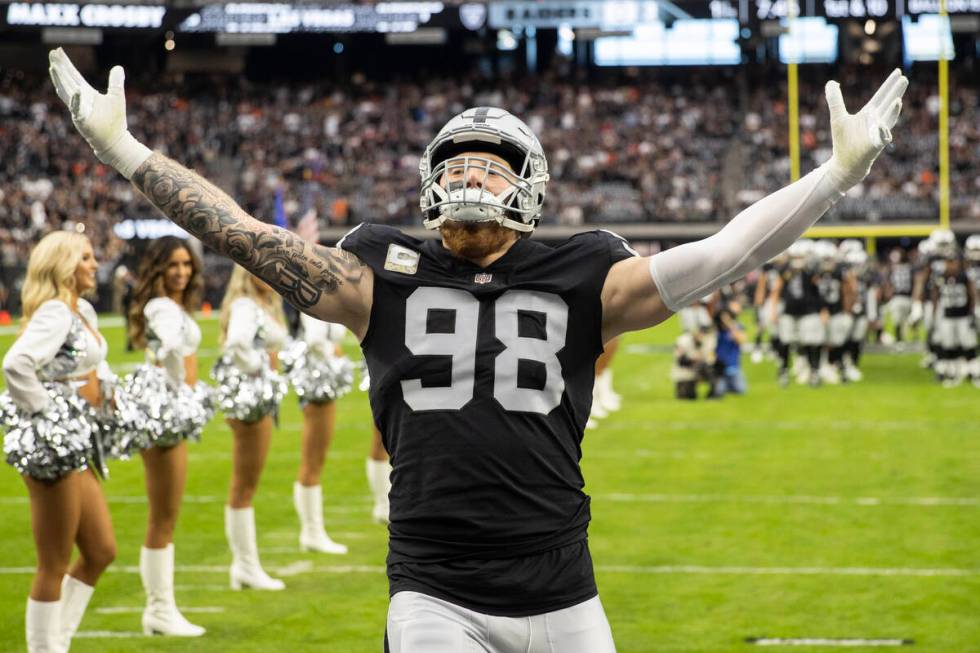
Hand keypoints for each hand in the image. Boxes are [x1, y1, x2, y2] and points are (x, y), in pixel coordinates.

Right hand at [48, 47, 150, 178]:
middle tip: (52, 53)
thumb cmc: (115, 121)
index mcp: (86, 93)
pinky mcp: (82, 121)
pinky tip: (78, 90)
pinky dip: (77, 100)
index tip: (57, 51)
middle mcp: (79, 100)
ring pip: (66, 92)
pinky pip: (77, 109)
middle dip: (59, 67)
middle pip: (67, 80)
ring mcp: (78, 110)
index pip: (73, 75)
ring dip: (60, 80)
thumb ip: (116, 82)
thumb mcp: (117, 96)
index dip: (65, 63)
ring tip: (54, 67)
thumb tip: (118, 67)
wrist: (115, 141)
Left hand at [825, 68, 908, 188]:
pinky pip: (882, 138)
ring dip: (893, 111)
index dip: (889, 84)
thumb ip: (835, 99)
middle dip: (896, 92)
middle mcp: (877, 121)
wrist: (844, 163)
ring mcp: (877, 133)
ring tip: (898, 100)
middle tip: (904, 79)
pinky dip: (882, 132)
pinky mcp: (875, 146)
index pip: (881, 95)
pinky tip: (881, 126)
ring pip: (888, 120)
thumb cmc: (843, 141)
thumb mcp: (837, 116)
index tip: (899, 71)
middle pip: (888, 103)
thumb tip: (831, 82)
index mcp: (869, 113)